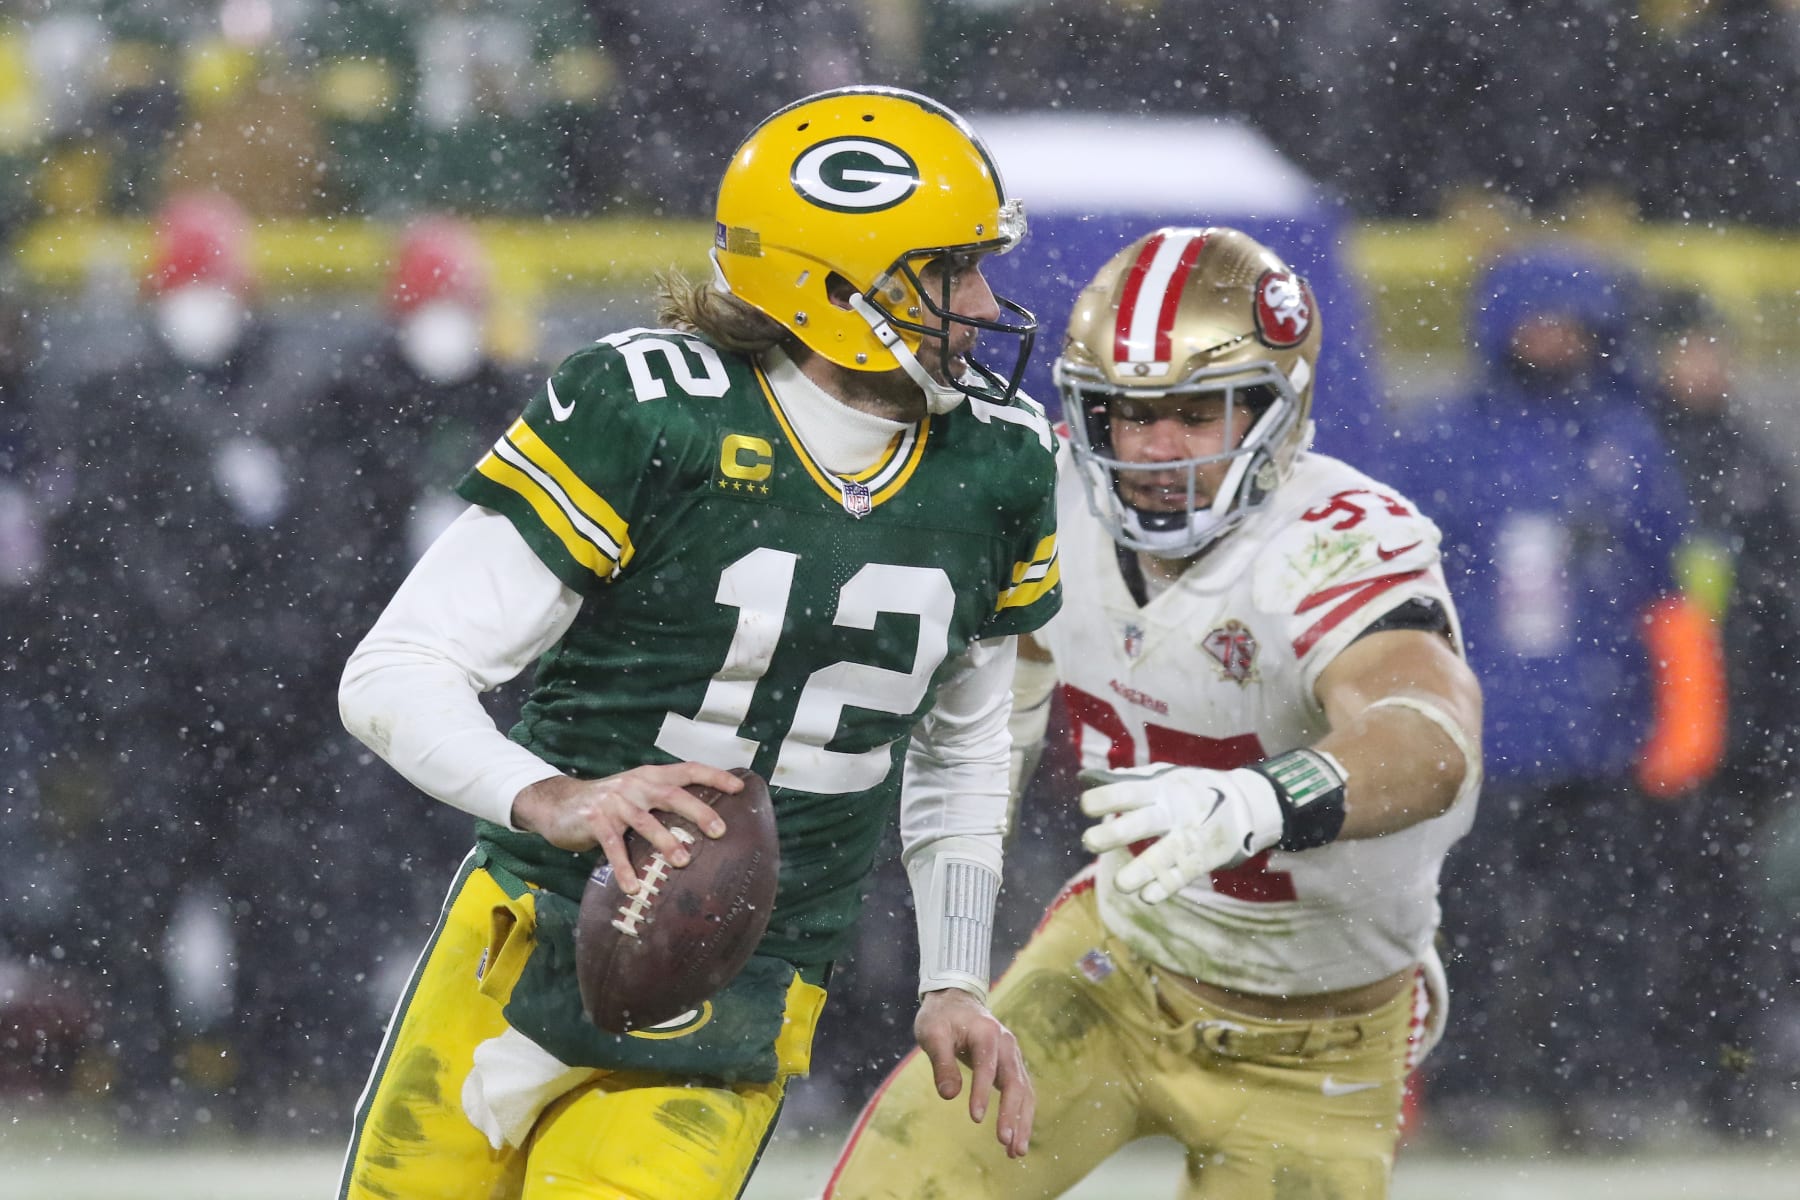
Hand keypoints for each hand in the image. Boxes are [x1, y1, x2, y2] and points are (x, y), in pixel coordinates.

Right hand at [511, 763, 742, 893]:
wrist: (558, 804)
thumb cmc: (608, 805)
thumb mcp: (637, 795)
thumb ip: (663, 803)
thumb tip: (703, 823)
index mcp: (650, 776)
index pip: (687, 770)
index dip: (713, 776)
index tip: (739, 788)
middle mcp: (635, 785)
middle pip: (672, 794)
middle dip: (698, 812)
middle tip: (720, 831)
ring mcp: (614, 802)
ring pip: (645, 821)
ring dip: (665, 841)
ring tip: (682, 862)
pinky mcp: (594, 821)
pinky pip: (613, 846)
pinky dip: (624, 867)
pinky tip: (634, 886)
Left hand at [914, 987, 1033, 1157]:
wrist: (956, 1000)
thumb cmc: (941, 1018)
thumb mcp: (932, 1034)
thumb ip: (941, 1063)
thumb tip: (949, 1096)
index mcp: (987, 1033)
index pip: (987, 1066)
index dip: (982, 1093)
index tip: (975, 1119)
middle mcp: (1007, 1044)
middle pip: (1015, 1082)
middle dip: (1011, 1114)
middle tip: (1005, 1143)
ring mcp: (1012, 1056)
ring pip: (1025, 1091)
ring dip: (1022, 1122)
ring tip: (1016, 1152)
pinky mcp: (1011, 1066)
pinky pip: (1022, 1093)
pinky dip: (1022, 1116)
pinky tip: (1017, 1139)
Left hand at [1079, 764, 1282, 902]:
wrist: (1247, 805)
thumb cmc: (1194, 789)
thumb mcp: (1167, 776)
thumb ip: (1131, 779)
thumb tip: (1088, 779)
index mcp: (1162, 787)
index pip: (1130, 791)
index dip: (1108, 798)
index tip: (1085, 806)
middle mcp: (1176, 811)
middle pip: (1144, 822)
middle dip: (1117, 832)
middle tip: (1089, 841)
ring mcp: (1191, 836)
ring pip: (1164, 854)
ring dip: (1142, 870)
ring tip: (1121, 885)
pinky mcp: (1203, 858)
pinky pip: (1183, 874)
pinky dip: (1166, 886)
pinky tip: (1147, 896)